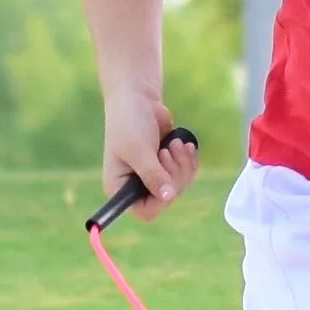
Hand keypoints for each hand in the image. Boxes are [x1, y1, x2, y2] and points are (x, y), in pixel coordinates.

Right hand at [99, 98, 197, 224]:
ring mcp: (152, 176)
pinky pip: (186, 174)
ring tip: (175, 143)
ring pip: (179, 186)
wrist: (137, 98)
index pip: (144, 211)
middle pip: (166, 198)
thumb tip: (168, 197)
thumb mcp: (139, 149)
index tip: (167, 181)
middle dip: (174, 174)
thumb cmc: (129, 122)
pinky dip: (189, 160)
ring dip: (183, 165)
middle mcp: (135, 186)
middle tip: (167, 151)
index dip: (160, 201)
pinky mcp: (166, 165)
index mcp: (120, 187)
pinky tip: (184, 144)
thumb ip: (152, 174)